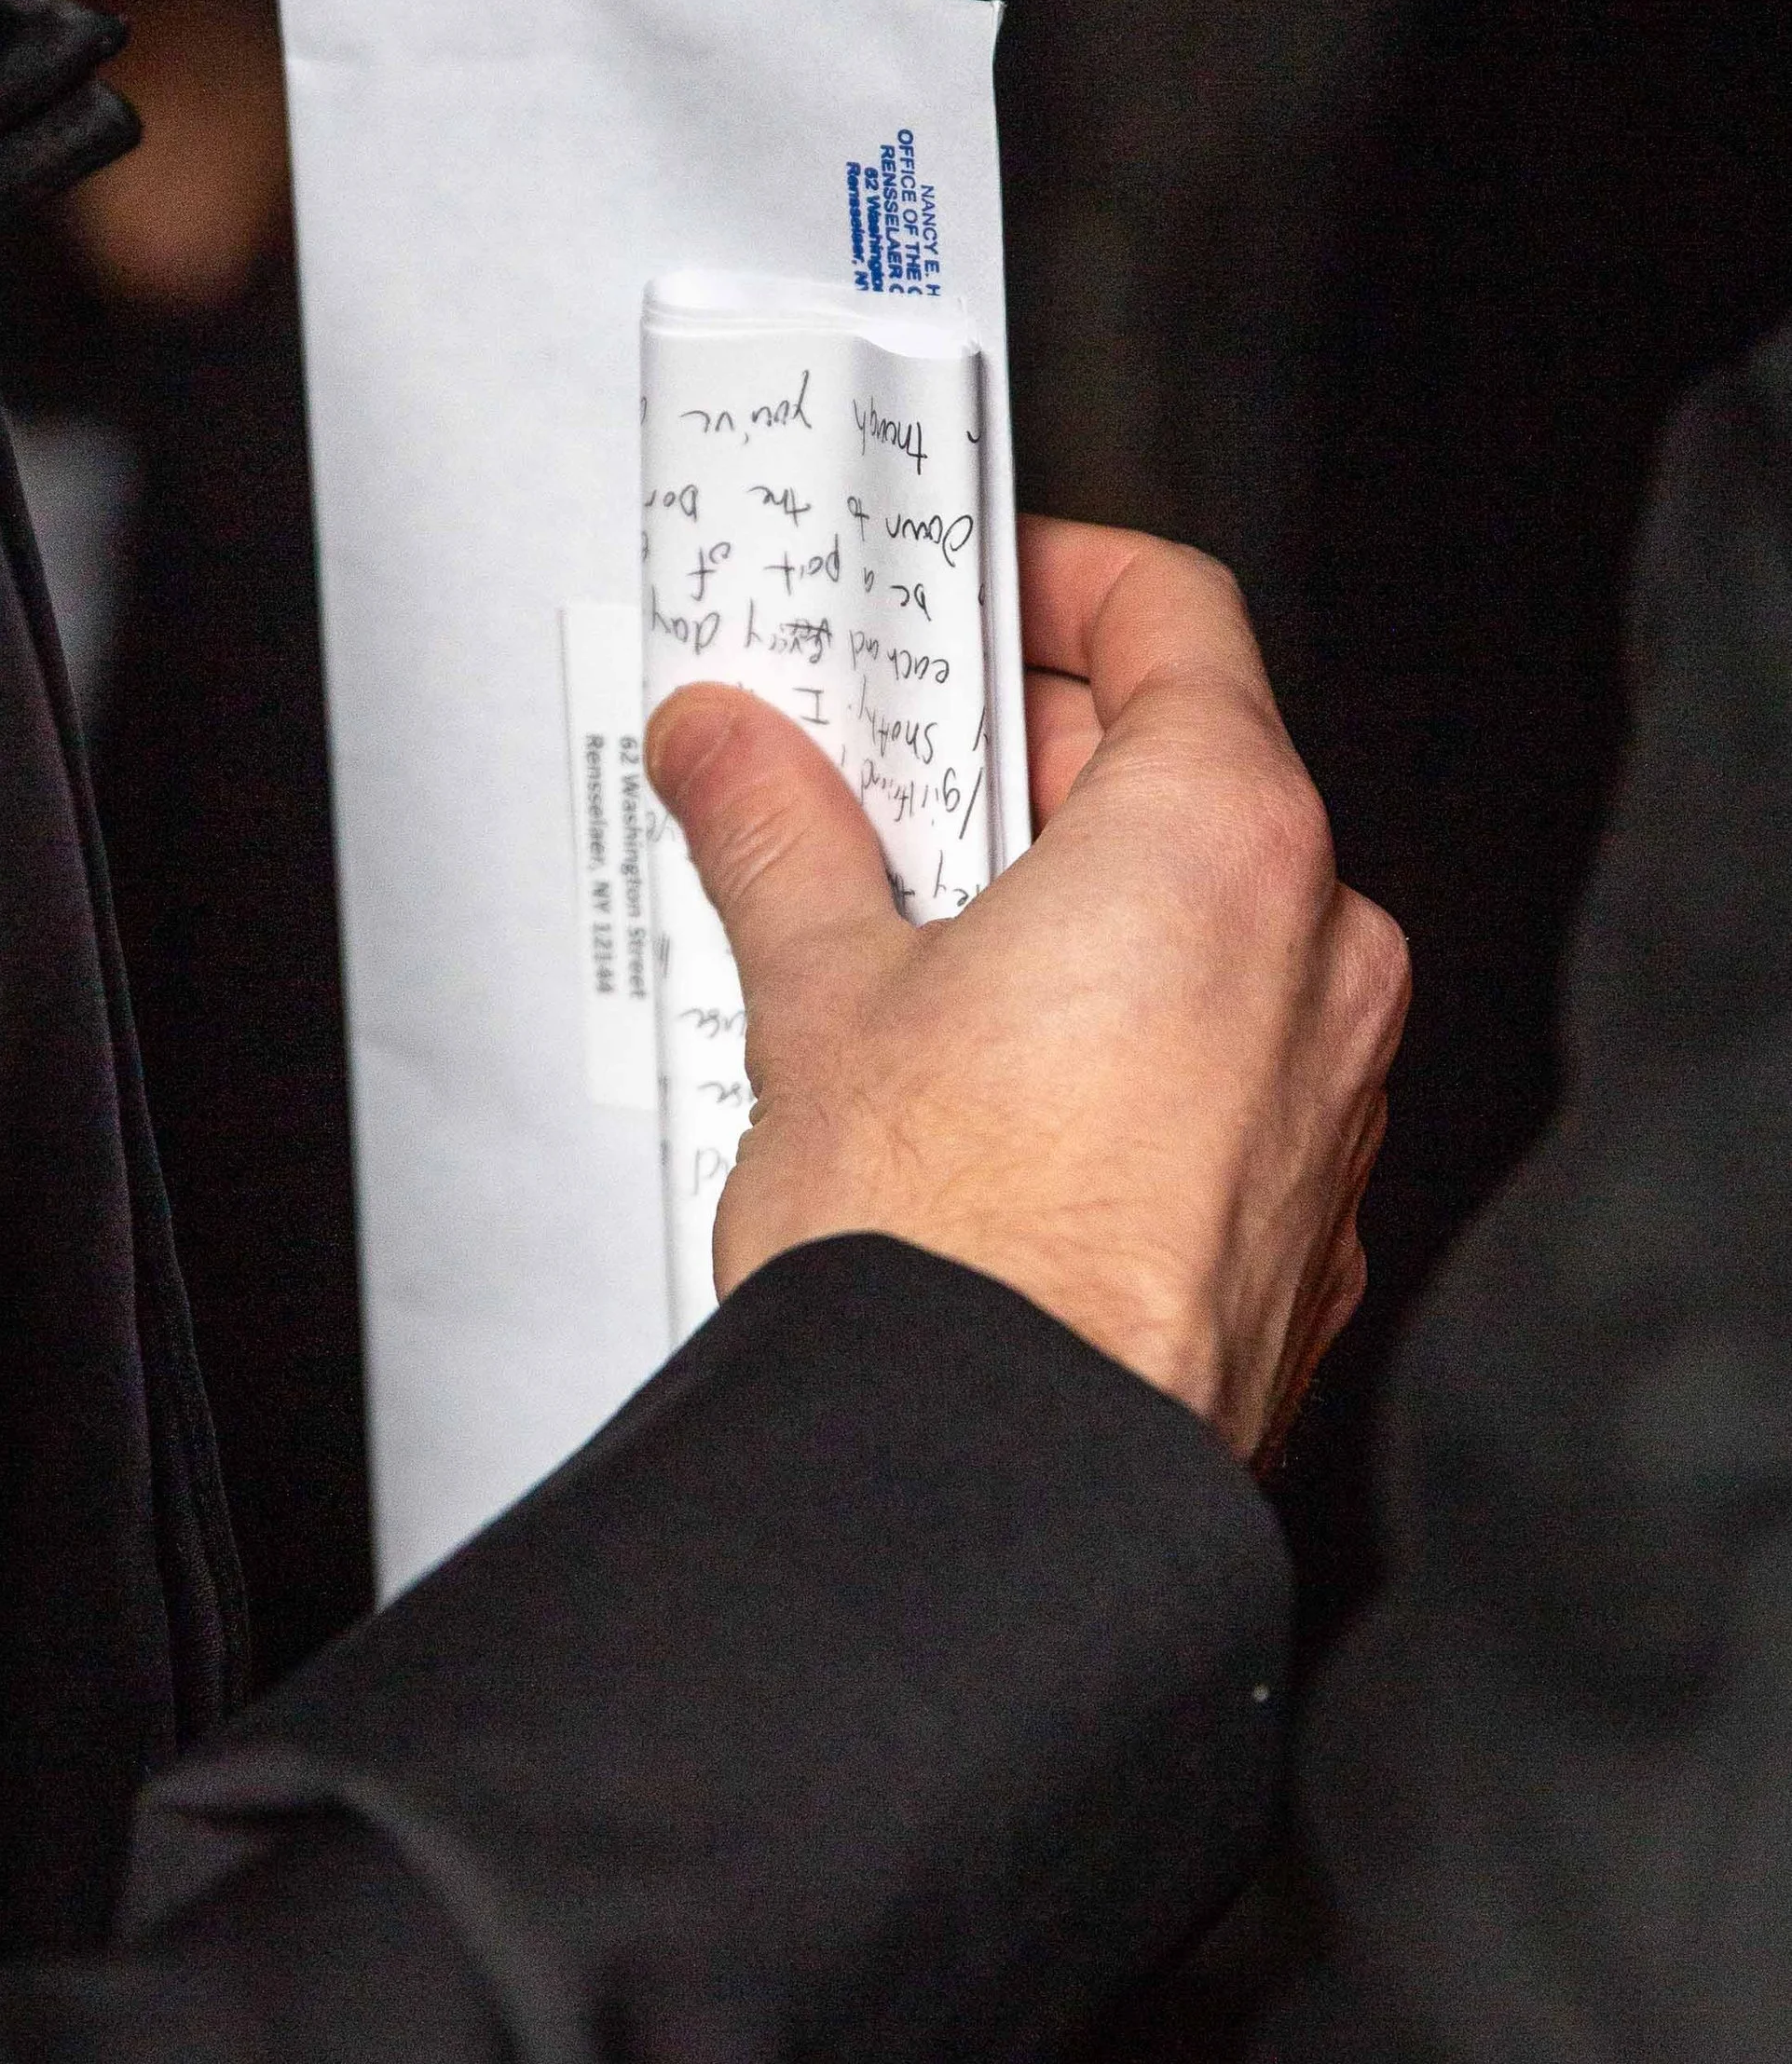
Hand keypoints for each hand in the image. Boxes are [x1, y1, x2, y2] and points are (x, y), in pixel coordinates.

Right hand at [645, 519, 1408, 1466]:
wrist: (996, 1483)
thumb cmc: (952, 1251)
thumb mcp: (823, 993)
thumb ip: (778, 833)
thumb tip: (732, 752)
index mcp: (1222, 844)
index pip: (1176, 614)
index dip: (1060, 579)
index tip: (976, 592)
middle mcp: (1319, 955)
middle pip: (1191, 770)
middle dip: (1034, 760)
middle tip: (893, 775)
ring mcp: (1331, 1095)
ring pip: (1212, 928)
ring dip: (1080, 902)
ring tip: (917, 939)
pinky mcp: (1304, 1215)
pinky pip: (1227, 1063)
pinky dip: (1131, 1034)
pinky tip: (995, 1079)